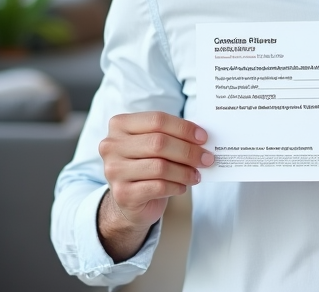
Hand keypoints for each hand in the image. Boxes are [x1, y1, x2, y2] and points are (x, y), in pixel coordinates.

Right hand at [96, 112, 212, 260]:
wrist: (129, 199)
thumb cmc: (146, 164)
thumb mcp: (153, 144)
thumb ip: (171, 136)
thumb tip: (201, 137)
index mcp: (120, 125)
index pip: (157, 120)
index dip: (183, 128)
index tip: (203, 137)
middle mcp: (112, 145)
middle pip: (159, 143)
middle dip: (188, 151)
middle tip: (207, 158)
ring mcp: (114, 170)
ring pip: (160, 166)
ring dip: (185, 171)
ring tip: (196, 174)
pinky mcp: (123, 194)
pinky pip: (158, 187)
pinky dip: (176, 186)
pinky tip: (183, 186)